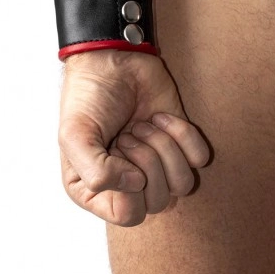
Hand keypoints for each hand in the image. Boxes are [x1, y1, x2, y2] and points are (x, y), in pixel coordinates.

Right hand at [58, 49, 208, 225]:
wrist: (114, 59)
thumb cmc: (89, 98)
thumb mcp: (74, 136)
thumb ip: (95, 173)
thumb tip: (138, 185)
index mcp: (97, 190)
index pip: (129, 215)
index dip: (128, 184)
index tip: (116, 150)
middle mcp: (129, 182)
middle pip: (160, 201)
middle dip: (147, 160)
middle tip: (128, 132)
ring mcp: (158, 162)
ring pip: (183, 183)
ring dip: (165, 146)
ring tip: (143, 124)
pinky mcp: (180, 140)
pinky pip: (200, 157)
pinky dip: (183, 133)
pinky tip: (160, 116)